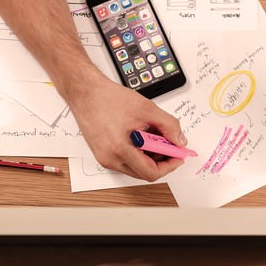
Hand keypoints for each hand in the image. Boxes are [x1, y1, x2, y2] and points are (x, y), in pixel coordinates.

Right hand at [66, 70, 187, 180]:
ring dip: (150, 156)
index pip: (151, 172)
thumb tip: (179, 141)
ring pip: (135, 167)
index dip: (169, 166)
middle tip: (170, 145)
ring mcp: (104, 158)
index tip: (178, 156)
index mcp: (120, 149)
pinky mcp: (102, 154)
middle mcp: (110, 159)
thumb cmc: (107, 98)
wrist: (85, 93)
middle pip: (143, 173)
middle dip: (161, 161)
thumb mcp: (147, 109)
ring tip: (154, 136)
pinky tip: (142, 137)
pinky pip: (125, 161)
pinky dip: (138, 153)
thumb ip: (168, 126)